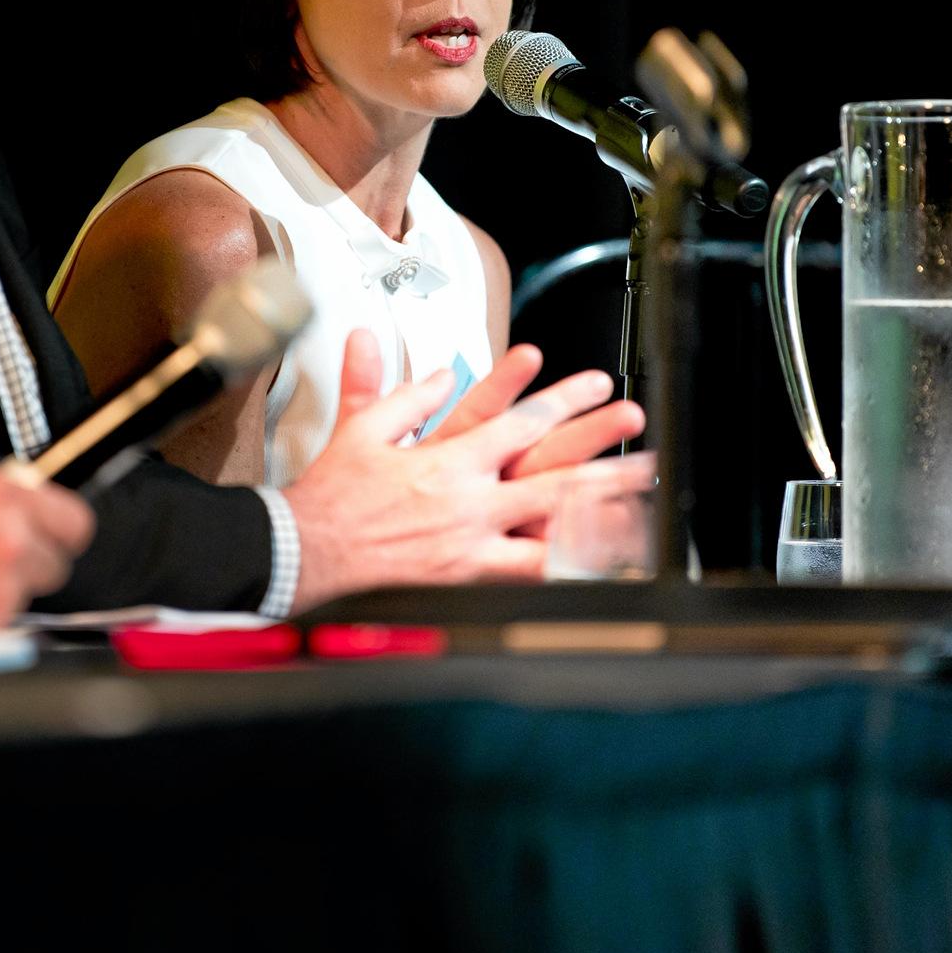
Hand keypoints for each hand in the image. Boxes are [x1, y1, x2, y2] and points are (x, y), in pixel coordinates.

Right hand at [283, 331, 635, 611]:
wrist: (308, 550)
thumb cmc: (335, 493)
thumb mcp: (364, 429)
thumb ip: (404, 396)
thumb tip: (438, 374)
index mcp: (448, 462)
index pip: (518, 425)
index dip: (562, 402)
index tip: (596, 385)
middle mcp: (468, 504)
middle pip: (552, 479)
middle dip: (603, 462)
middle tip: (642, 451)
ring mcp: (471, 546)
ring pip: (550, 533)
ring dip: (598, 521)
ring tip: (639, 510)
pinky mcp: (466, 578)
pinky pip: (526, 575)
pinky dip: (564, 567)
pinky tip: (596, 563)